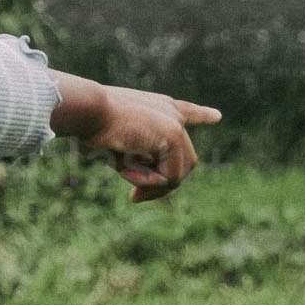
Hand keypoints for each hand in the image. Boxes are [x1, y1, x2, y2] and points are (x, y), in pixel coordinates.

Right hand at [51, 79, 220, 200]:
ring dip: (150, 186)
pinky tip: (126, 171)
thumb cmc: (91, 127)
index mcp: (158, 108)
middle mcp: (172, 114)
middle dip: (162, 184)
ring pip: (177, 174)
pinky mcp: (171, 137)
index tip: (216, 116)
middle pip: (185, 161)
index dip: (202, 115)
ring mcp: (175, 126)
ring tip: (127, 182)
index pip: (186, 112)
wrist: (88, 109)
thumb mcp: (116, 147)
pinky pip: (167, 177)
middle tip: (134, 197)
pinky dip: (145, 183)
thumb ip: (135, 161)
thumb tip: (149, 186)